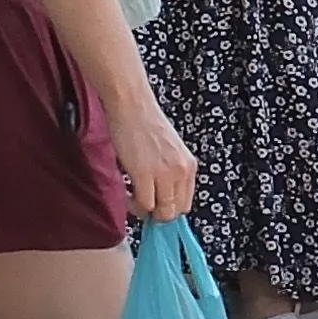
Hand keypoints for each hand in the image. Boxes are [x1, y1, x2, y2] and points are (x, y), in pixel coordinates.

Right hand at [114, 88, 201, 223]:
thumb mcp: (170, 151)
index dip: (168, 208)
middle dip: (157, 212)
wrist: (132, 106)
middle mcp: (182, 171)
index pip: (185, 203)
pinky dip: (134, 204)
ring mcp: (165, 174)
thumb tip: (163, 198)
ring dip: (145, 209)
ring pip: (161, 212)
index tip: (156, 205)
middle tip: (142, 202)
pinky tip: (128, 191)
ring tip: (133, 195)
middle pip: (174, 212)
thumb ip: (171, 173)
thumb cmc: (145, 123)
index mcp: (189, 165)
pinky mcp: (145, 175)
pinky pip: (144, 205)